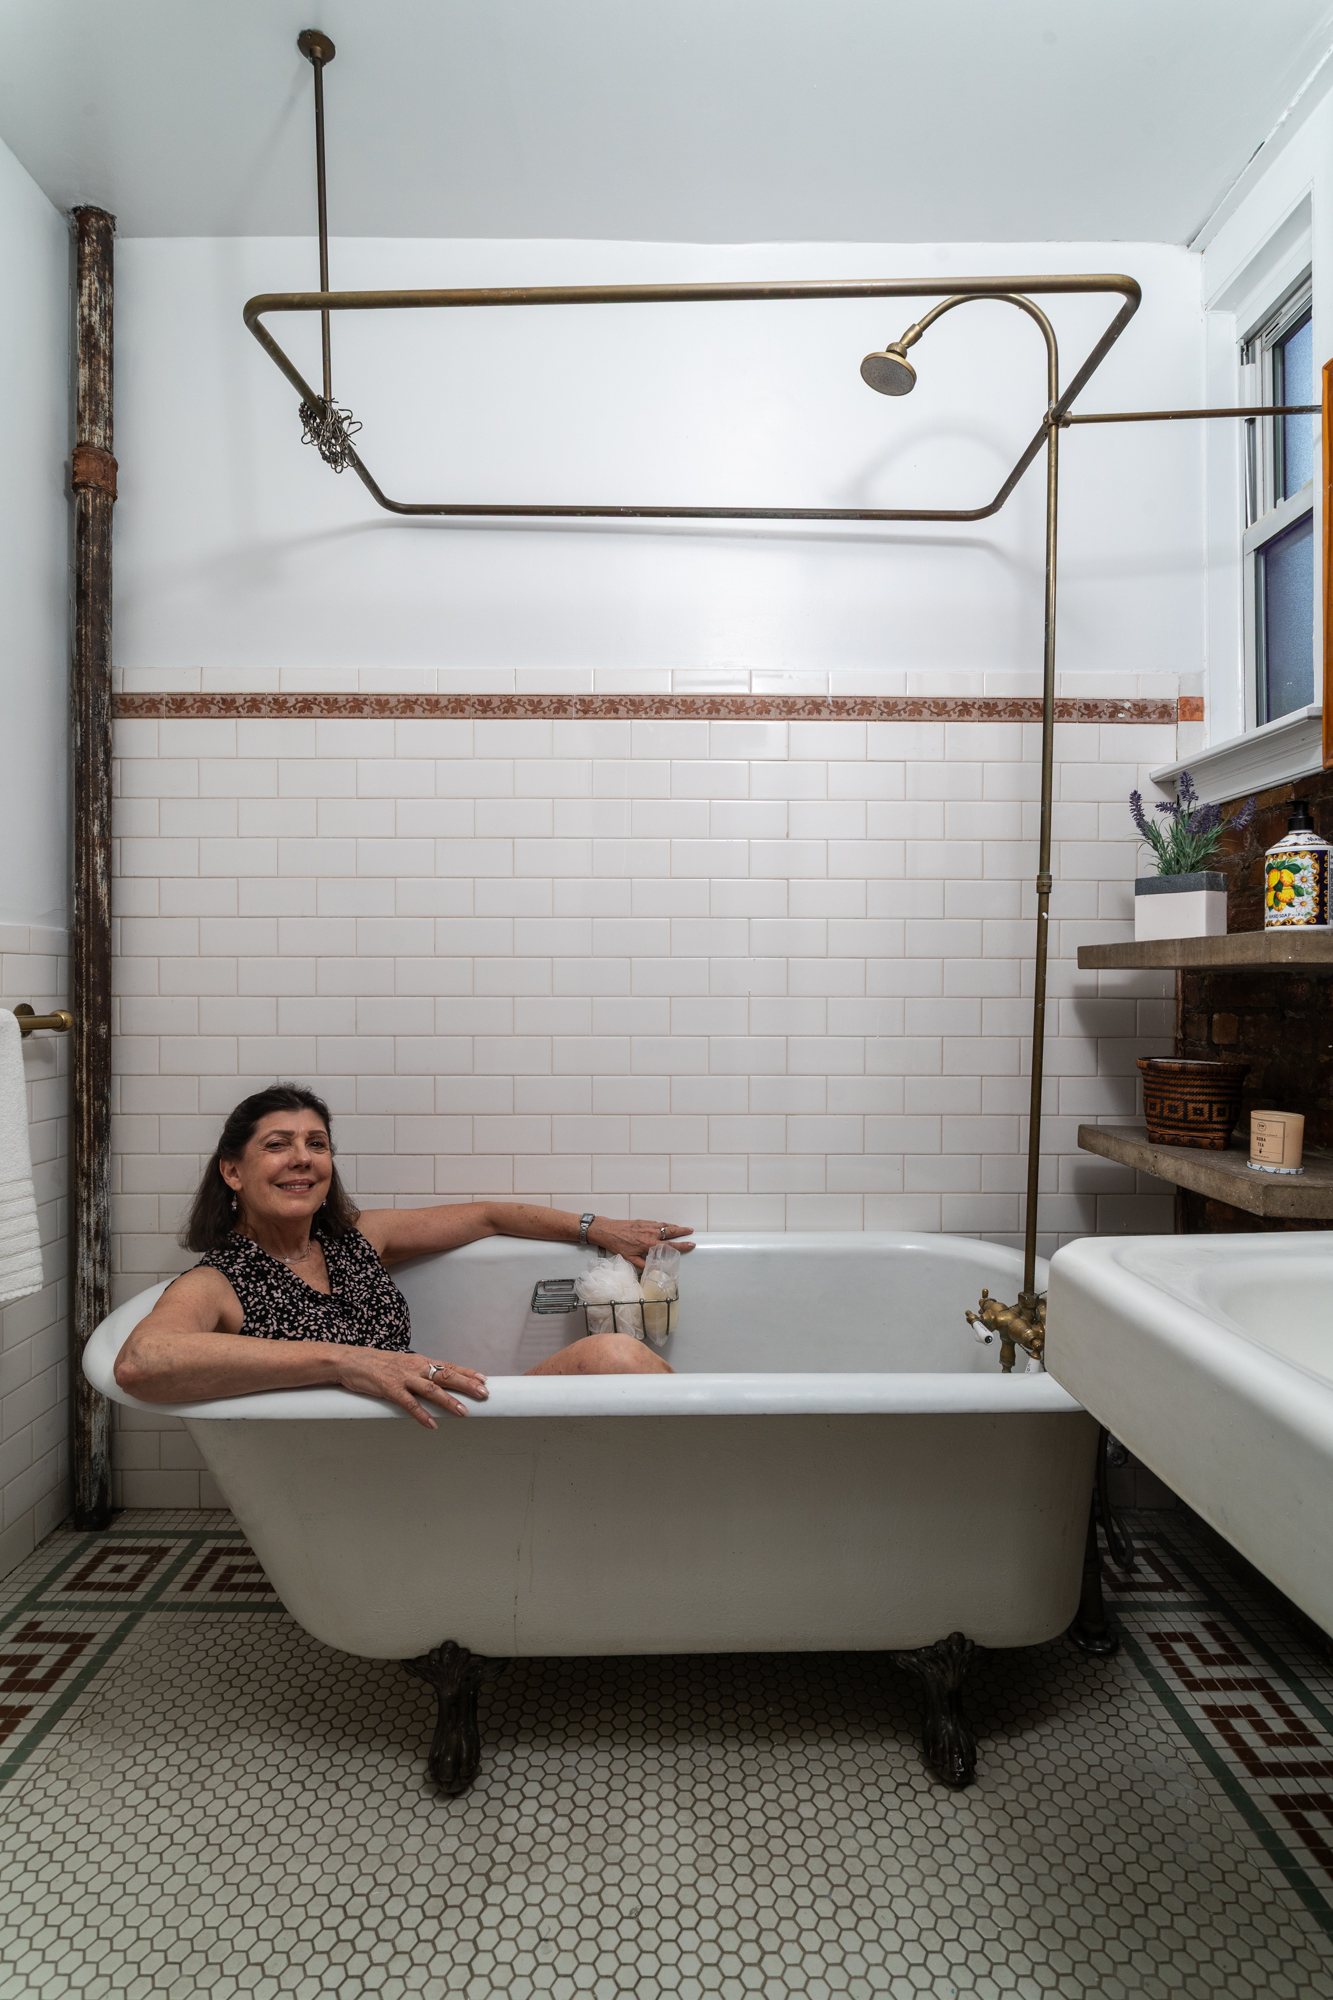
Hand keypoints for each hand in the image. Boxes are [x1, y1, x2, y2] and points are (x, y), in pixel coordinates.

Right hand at [332, 1350, 488, 1428]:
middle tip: (484, 1393)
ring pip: (431, 1389)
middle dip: (466, 1384)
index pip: (448, 1366)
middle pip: (445, 1375)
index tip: (484, 1379)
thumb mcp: (401, 1364)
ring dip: (449, 1401)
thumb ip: (417, 1373)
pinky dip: (421, 1414)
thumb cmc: (376, 1364)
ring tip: (464, 1412)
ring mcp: (402, 1378)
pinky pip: (408, 1403)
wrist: (350, 1361)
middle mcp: (414, 1367)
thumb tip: (433, 1381)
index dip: (467, 1372)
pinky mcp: (389, 1389)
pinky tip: (432, 1424)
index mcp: (419, 1361)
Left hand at [587, 1218, 693, 1270]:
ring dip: (675, 1226)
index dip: (681, 1245)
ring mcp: (647, 1226)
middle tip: (691, 1231)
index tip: (691, 1244)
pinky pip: (657, 1222)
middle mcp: (650, 1233)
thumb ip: (642, 1264)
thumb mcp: (629, 1258)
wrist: (608, 1230)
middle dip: (682, 1231)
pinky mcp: (642, 1222)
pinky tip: (666, 1225)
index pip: (669, 1245)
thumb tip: (651, 1269)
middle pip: (670, 1231)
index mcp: (649, 1244)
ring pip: (664, 1225)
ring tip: (682, 1228)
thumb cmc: (617, 1245)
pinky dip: (664, 1224)